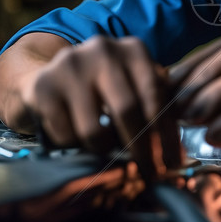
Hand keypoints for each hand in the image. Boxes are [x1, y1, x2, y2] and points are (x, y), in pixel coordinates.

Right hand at [9, 34, 181, 177]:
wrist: (48, 76)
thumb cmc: (103, 88)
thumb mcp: (133, 86)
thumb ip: (156, 110)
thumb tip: (176, 156)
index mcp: (132, 49)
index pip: (155, 96)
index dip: (165, 135)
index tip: (171, 163)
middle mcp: (103, 50)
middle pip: (127, 111)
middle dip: (140, 149)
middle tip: (146, 172)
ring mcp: (70, 66)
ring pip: (94, 131)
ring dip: (104, 150)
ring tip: (106, 149)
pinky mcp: (44, 88)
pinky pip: (66, 136)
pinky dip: (75, 146)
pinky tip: (76, 138)